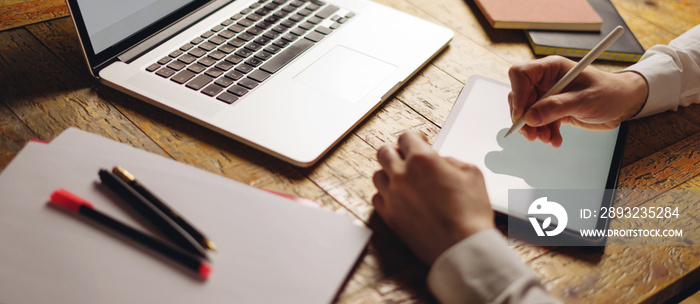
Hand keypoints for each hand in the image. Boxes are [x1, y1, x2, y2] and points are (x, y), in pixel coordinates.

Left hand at [372, 131, 494, 264]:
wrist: (462, 247)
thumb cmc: (471, 213)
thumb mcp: (472, 174)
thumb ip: (451, 161)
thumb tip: (439, 161)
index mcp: (422, 160)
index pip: (406, 137)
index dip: (414, 138)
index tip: (419, 142)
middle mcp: (402, 175)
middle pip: (384, 152)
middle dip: (396, 152)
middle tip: (407, 159)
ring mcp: (393, 196)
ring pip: (377, 175)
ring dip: (389, 173)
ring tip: (402, 180)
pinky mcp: (389, 216)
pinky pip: (377, 198)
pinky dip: (386, 195)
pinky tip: (398, 198)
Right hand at [508, 56, 647, 146]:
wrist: (624, 104)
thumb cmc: (610, 92)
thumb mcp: (585, 100)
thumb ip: (556, 107)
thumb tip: (530, 117)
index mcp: (551, 68)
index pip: (520, 75)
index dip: (517, 94)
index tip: (521, 116)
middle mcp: (546, 80)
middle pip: (520, 96)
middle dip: (524, 118)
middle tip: (532, 135)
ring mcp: (548, 95)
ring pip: (527, 112)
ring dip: (534, 129)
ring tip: (547, 139)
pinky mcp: (553, 110)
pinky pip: (539, 122)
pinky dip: (545, 132)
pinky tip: (555, 139)